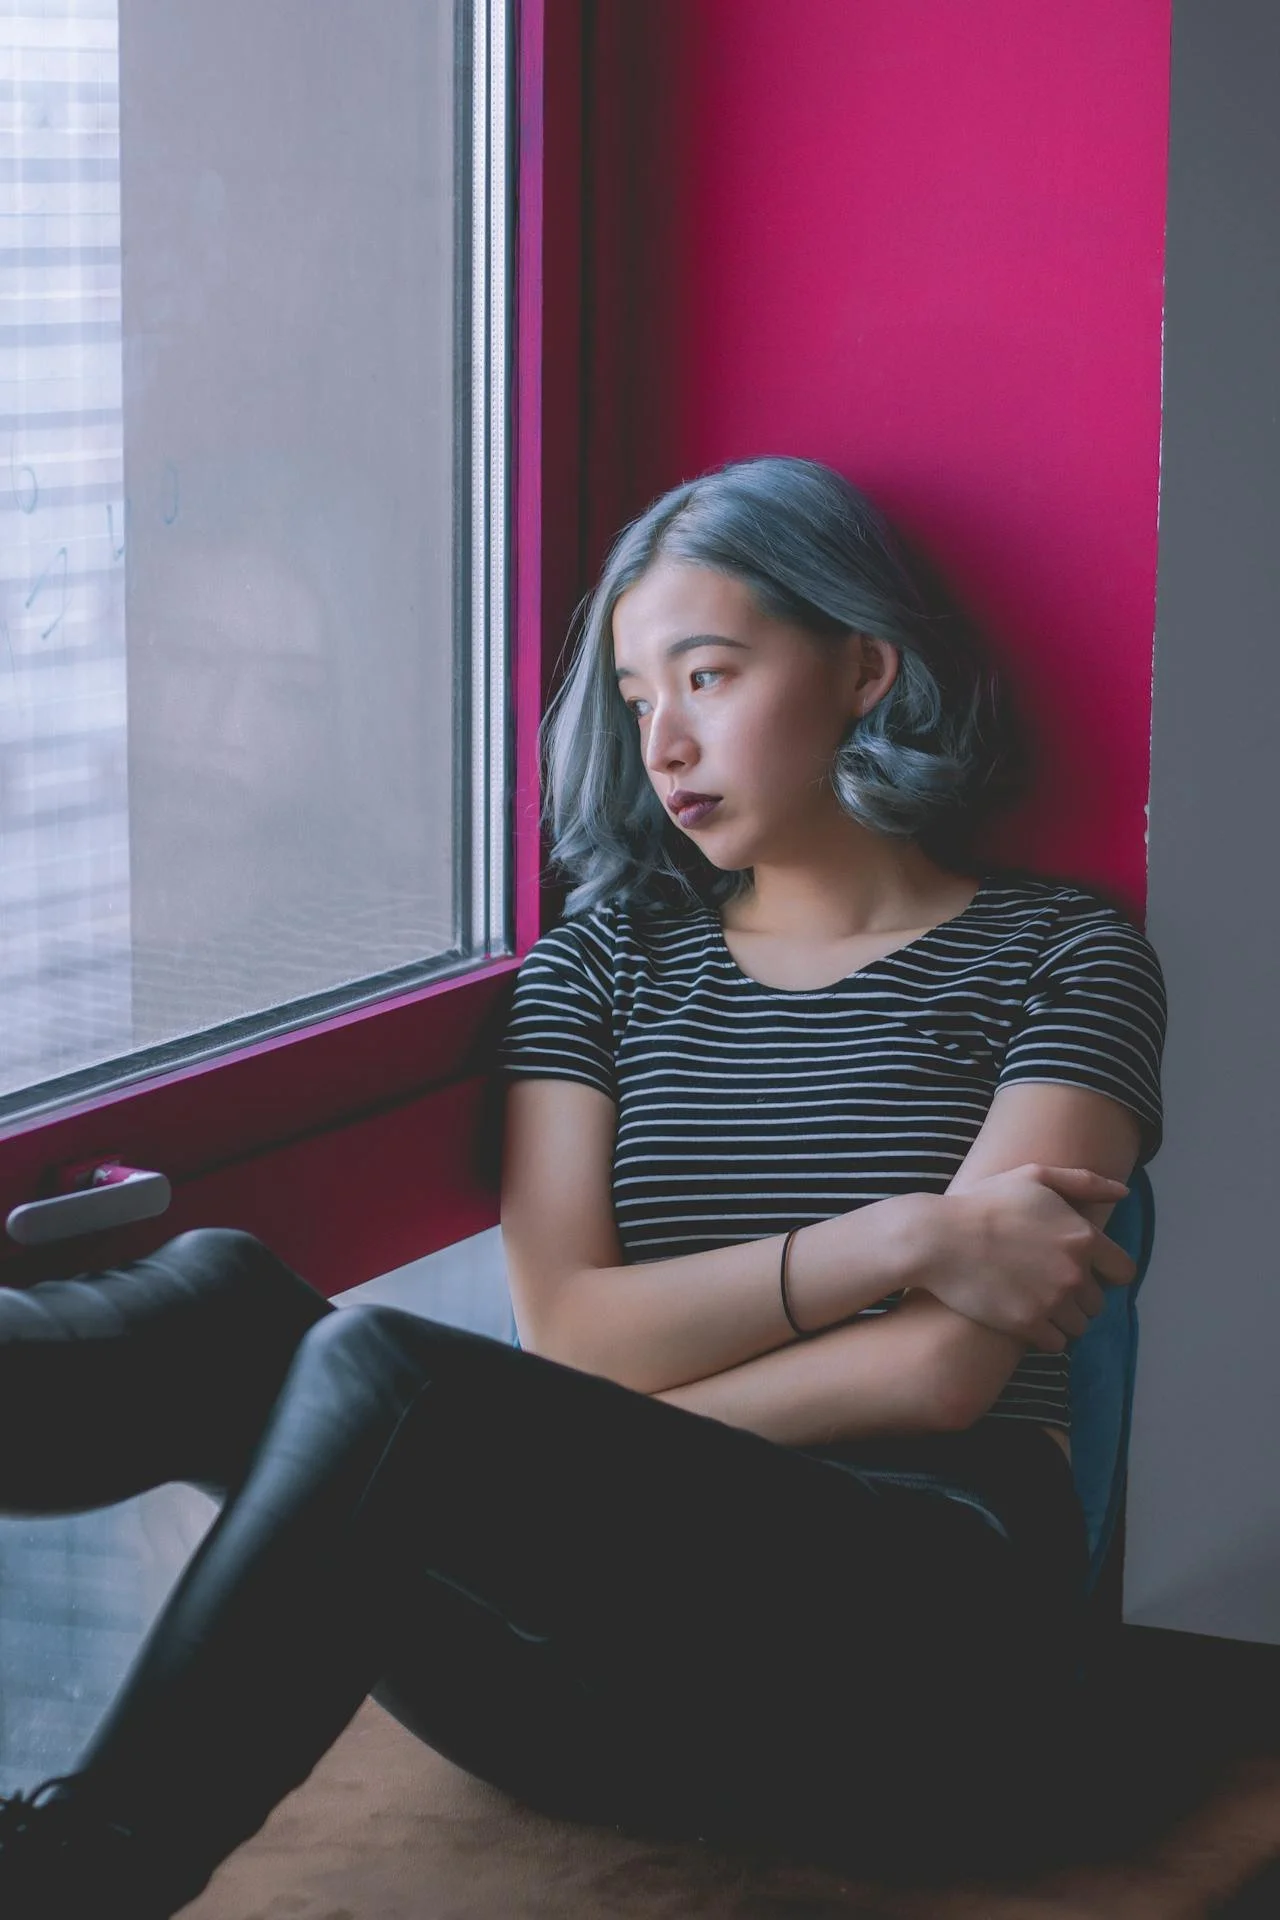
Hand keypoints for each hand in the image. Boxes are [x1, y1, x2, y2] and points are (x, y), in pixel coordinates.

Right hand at [907, 1165, 1137, 1352]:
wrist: (938, 1239)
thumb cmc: (984, 1203)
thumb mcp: (1034, 1176)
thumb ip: (1084, 1182)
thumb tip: (1123, 1193)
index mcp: (1084, 1237)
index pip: (1123, 1272)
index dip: (1106, 1273)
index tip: (1085, 1272)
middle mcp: (1075, 1272)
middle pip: (1098, 1303)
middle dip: (1078, 1297)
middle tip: (1047, 1286)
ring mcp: (1053, 1301)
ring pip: (1078, 1327)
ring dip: (1062, 1319)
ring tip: (1035, 1304)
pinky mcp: (1028, 1325)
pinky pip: (1056, 1344)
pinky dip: (1044, 1336)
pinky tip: (1023, 1318)